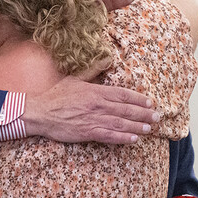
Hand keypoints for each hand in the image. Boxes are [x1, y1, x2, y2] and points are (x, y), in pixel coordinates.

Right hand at [23, 58, 159, 143]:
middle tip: (157, 117)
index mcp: (96, 91)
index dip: (139, 99)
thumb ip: (92, 70)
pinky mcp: (87, 132)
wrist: (40, 112)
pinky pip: (109, 136)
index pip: (123, 94)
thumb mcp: (74, 78)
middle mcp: (98, 104)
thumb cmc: (56, 96)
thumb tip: (106, 58)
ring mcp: (93, 119)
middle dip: (144, 113)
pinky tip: (134, 139)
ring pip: (121, 123)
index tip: (150, 102)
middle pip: (126, 109)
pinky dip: (123, 137)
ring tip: (150, 128)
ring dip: (137, 126)